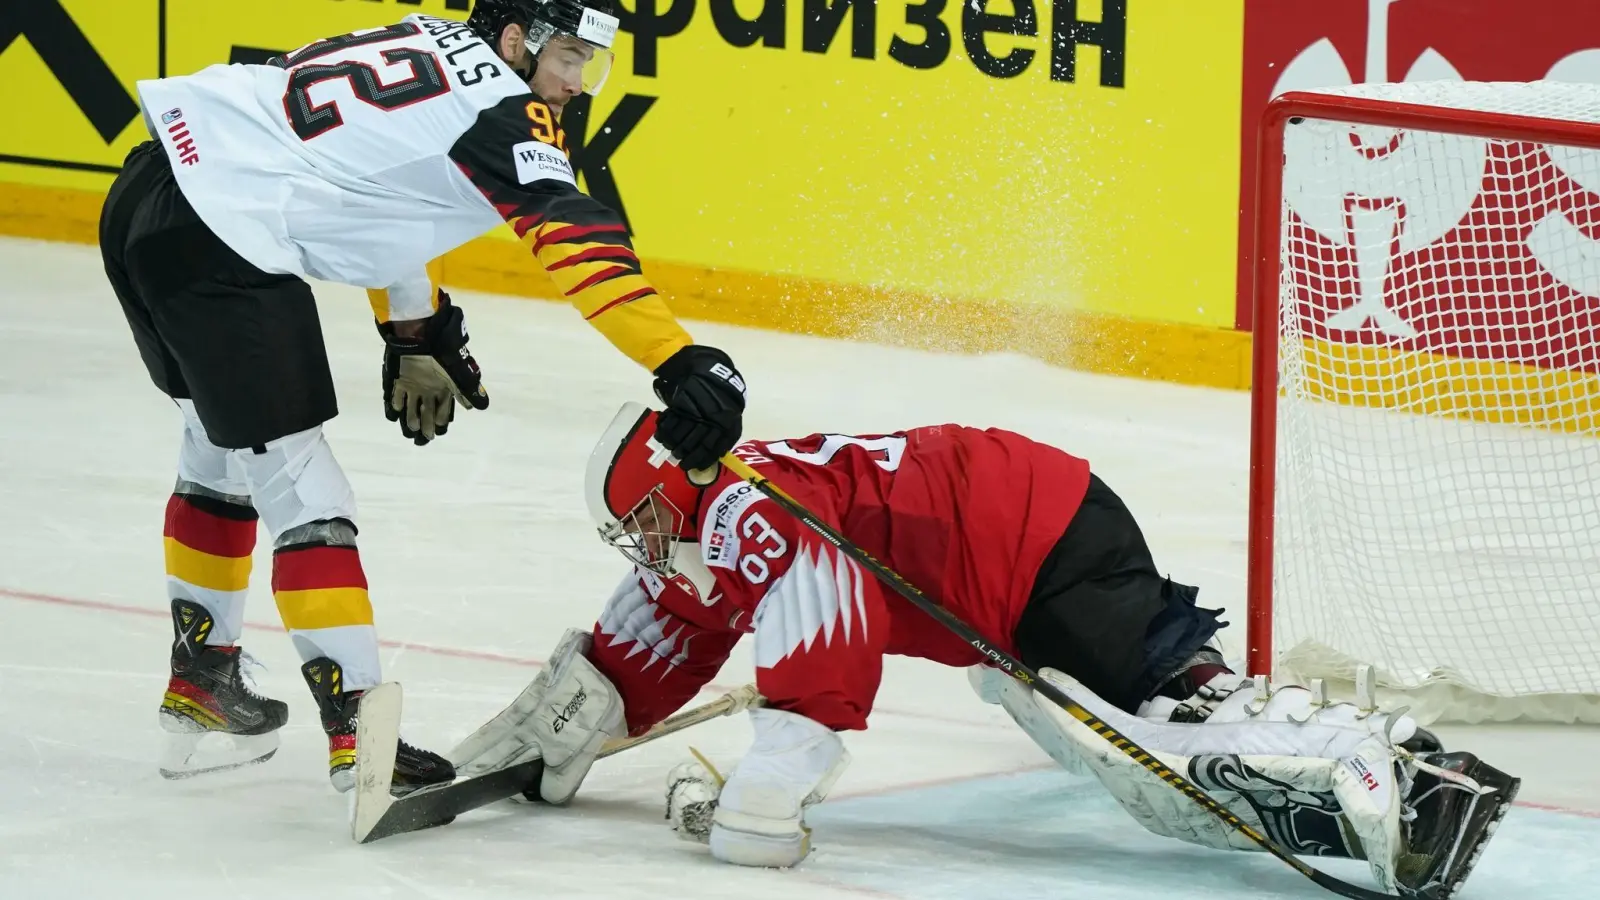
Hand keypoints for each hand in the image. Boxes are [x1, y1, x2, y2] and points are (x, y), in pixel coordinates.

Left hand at [378, 292, 488, 444]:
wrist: (421, 332)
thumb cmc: (442, 352)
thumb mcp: (458, 373)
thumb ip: (468, 391)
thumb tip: (483, 407)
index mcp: (445, 386)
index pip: (445, 408)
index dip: (442, 421)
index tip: (439, 432)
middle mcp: (430, 386)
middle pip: (429, 410)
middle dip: (427, 425)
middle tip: (423, 440)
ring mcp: (414, 382)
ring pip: (412, 405)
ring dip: (411, 418)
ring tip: (410, 431)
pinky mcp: (400, 376)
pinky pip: (395, 393)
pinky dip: (394, 404)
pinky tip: (394, 415)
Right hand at [652, 345, 745, 469]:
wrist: (708, 370)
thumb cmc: (722, 397)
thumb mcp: (731, 415)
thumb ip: (726, 434)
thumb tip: (717, 455)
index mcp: (727, 423)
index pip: (713, 448)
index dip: (702, 460)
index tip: (694, 467)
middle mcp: (712, 418)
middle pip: (696, 444)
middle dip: (686, 456)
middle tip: (680, 461)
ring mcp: (696, 410)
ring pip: (683, 435)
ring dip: (675, 446)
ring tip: (672, 450)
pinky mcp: (681, 403)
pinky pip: (672, 422)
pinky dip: (666, 431)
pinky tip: (664, 437)